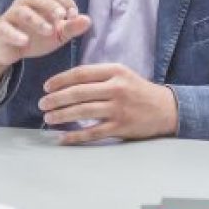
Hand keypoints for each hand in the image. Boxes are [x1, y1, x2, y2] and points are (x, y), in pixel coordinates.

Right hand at [0, 0, 91, 72]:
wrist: (8, 50)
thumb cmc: (36, 37)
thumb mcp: (57, 34)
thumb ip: (72, 27)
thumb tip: (88, 20)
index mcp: (41, 0)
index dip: (66, 0)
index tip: (73, 15)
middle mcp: (26, 3)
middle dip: (51, 6)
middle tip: (62, 17)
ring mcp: (11, 15)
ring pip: (22, 11)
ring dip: (37, 20)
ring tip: (48, 31)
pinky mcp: (0, 29)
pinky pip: (6, 28)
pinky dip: (15, 34)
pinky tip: (25, 41)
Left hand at [38, 63, 177, 144]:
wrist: (166, 109)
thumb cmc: (138, 90)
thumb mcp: (122, 74)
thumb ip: (99, 76)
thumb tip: (67, 82)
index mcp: (115, 71)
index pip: (81, 73)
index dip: (60, 80)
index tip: (47, 86)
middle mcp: (116, 88)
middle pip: (78, 92)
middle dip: (56, 99)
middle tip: (42, 104)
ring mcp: (119, 108)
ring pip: (83, 111)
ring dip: (62, 115)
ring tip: (49, 118)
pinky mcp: (121, 127)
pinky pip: (93, 132)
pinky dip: (76, 135)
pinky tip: (63, 137)